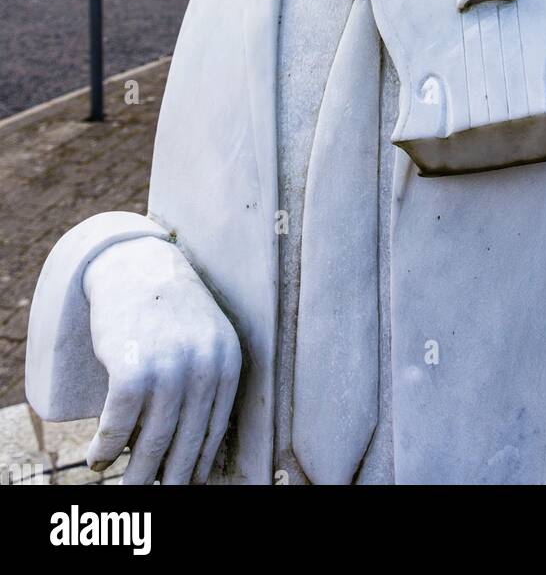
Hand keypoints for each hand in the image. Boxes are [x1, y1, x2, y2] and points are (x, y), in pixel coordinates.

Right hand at [83, 236, 241, 484]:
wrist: (135, 266)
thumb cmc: (170, 310)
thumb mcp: (204, 339)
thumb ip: (205, 384)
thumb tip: (197, 452)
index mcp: (227, 361)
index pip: (214, 430)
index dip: (198, 463)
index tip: (188, 484)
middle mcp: (203, 367)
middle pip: (184, 443)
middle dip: (169, 478)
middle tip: (158, 497)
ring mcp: (167, 368)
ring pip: (150, 443)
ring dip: (136, 474)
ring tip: (128, 489)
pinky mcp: (131, 369)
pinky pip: (117, 426)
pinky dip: (105, 448)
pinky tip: (98, 458)